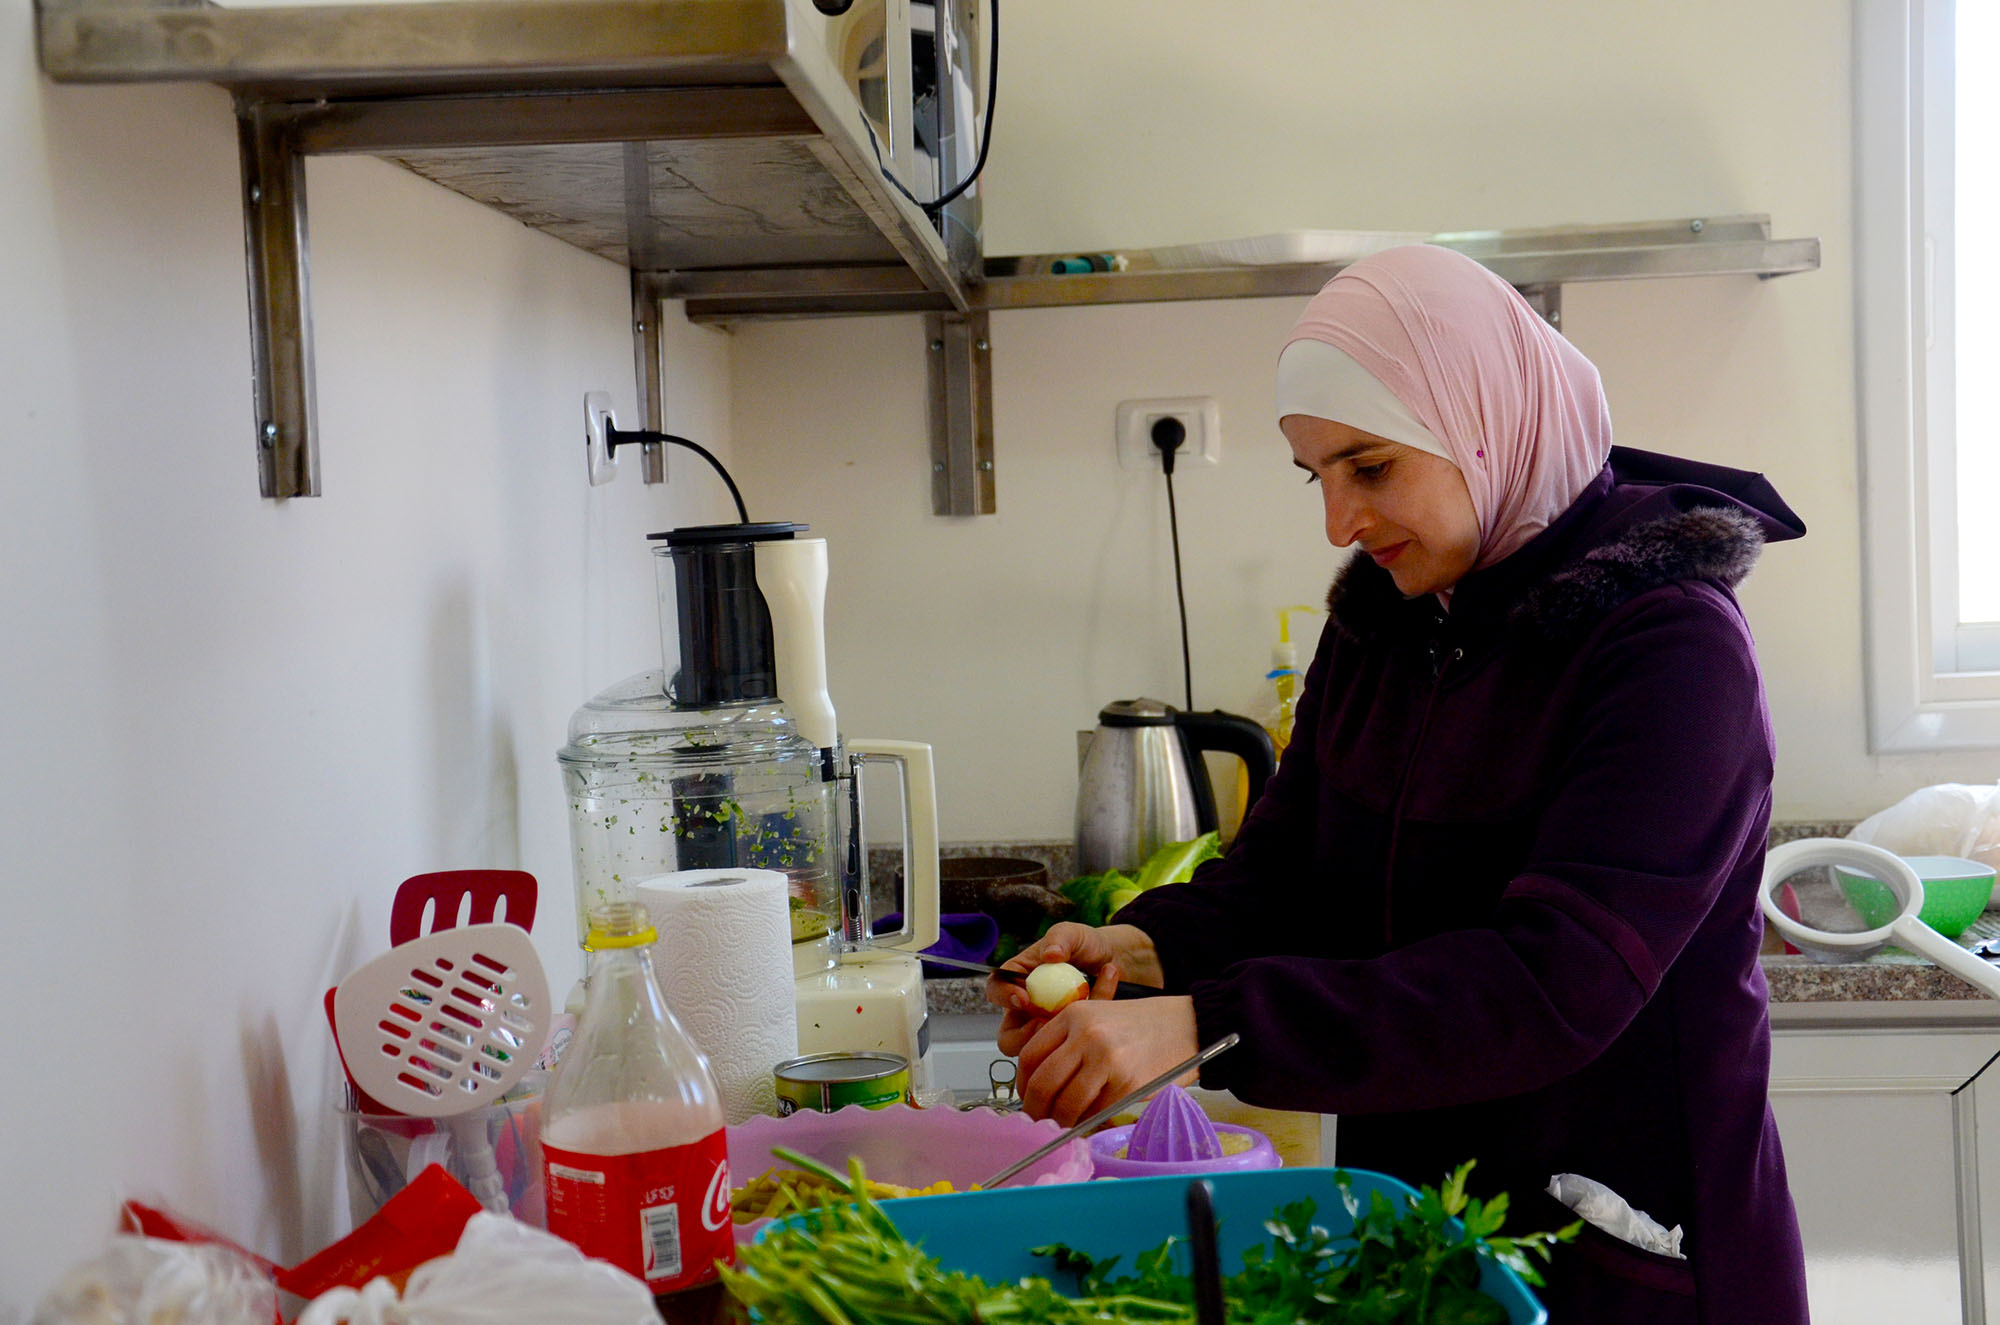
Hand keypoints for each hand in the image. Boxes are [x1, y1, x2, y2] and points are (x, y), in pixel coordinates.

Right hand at [985, 923, 1162, 1057]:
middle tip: (1046, 1022)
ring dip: (1053, 1038)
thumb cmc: (1087, 945)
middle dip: (1023, 1035)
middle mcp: (1027, 1007)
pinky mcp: (1066, 1039)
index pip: (997, 989)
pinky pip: (1067, 1046)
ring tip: (1076, 1016)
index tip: (1024, 998)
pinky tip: (1101, 1003)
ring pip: (1036, 1050)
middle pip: (1008, 1035)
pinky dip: (1085, 1030)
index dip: (1004, 997)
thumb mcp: (1073, 934)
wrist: (1116, 960)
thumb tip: (1050, 954)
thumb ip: (1060, 938)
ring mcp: (1046, 1026)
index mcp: (1018, 977)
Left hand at [1012, 996, 1199, 1125]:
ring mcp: (1107, 1059)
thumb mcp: (1097, 1018)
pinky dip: (1090, 1125)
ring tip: (1068, 1126)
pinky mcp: (1128, 1084)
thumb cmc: (1141, 1025)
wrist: (1187, 1025)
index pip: (1029, 1056)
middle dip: (1036, 1111)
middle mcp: (1085, 1035)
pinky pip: (1096, 1115)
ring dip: (1063, 1124)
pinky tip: (1093, 1123)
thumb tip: (1040, 1087)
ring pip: (1066, 1105)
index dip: (1022, 1085)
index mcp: (1073, 1015)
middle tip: (1041, 1122)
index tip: (1027, 1098)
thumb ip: (1067, 1043)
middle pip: (1042, 1084)